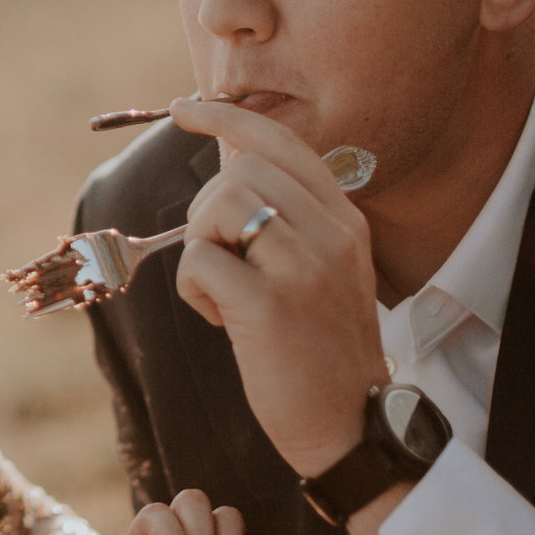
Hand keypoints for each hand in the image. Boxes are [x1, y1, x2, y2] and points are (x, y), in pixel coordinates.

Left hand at [168, 97, 386, 479]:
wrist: (349, 425)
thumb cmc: (319, 349)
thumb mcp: (322, 271)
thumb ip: (290, 223)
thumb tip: (229, 179)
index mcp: (345, 220)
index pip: (282, 142)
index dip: (226, 117)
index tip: (185, 109)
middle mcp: (331, 234)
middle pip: (240, 170)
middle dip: (207, 208)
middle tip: (218, 258)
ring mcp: (303, 268)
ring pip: (218, 206)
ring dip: (200, 245)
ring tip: (221, 290)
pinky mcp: (269, 306)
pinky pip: (199, 259)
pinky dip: (193, 286)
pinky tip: (218, 318)